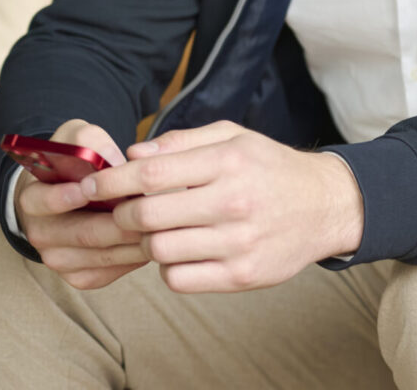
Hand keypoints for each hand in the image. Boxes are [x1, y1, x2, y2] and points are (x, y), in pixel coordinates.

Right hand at [15, 119, 147, 289]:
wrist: (70, 195)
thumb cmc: (76, 163)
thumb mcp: (76, 140)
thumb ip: (89, 142)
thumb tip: (112, 159)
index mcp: (33, 199)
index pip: (43, 202)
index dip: (64, 197)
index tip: (88, 188)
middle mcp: (41, 234)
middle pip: (86, 233)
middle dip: (123, 221)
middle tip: (154, 207)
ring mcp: (60, 260)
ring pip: (105, 255)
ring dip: (138, 239)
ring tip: (166, 220)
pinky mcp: (81, 277)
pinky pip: (115, 270)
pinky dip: (138, 255)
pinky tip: (157, 237)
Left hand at [89, 120, 363, 293]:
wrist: (328, 206)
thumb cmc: (273, 169)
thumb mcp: (236, 138)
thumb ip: (183, 142)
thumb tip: (133, 155)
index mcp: (230, 162)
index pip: (150, 174)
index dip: (110, 181)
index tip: (89, 185)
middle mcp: (235, 202)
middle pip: (148, 215)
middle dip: (122, 214)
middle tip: (122, 211)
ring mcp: (239, 242)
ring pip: (159, 250)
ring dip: (146, 242)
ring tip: (156, 231)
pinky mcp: (243, 275)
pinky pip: (179, 279)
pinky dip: (170, 267)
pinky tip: (182, 251)